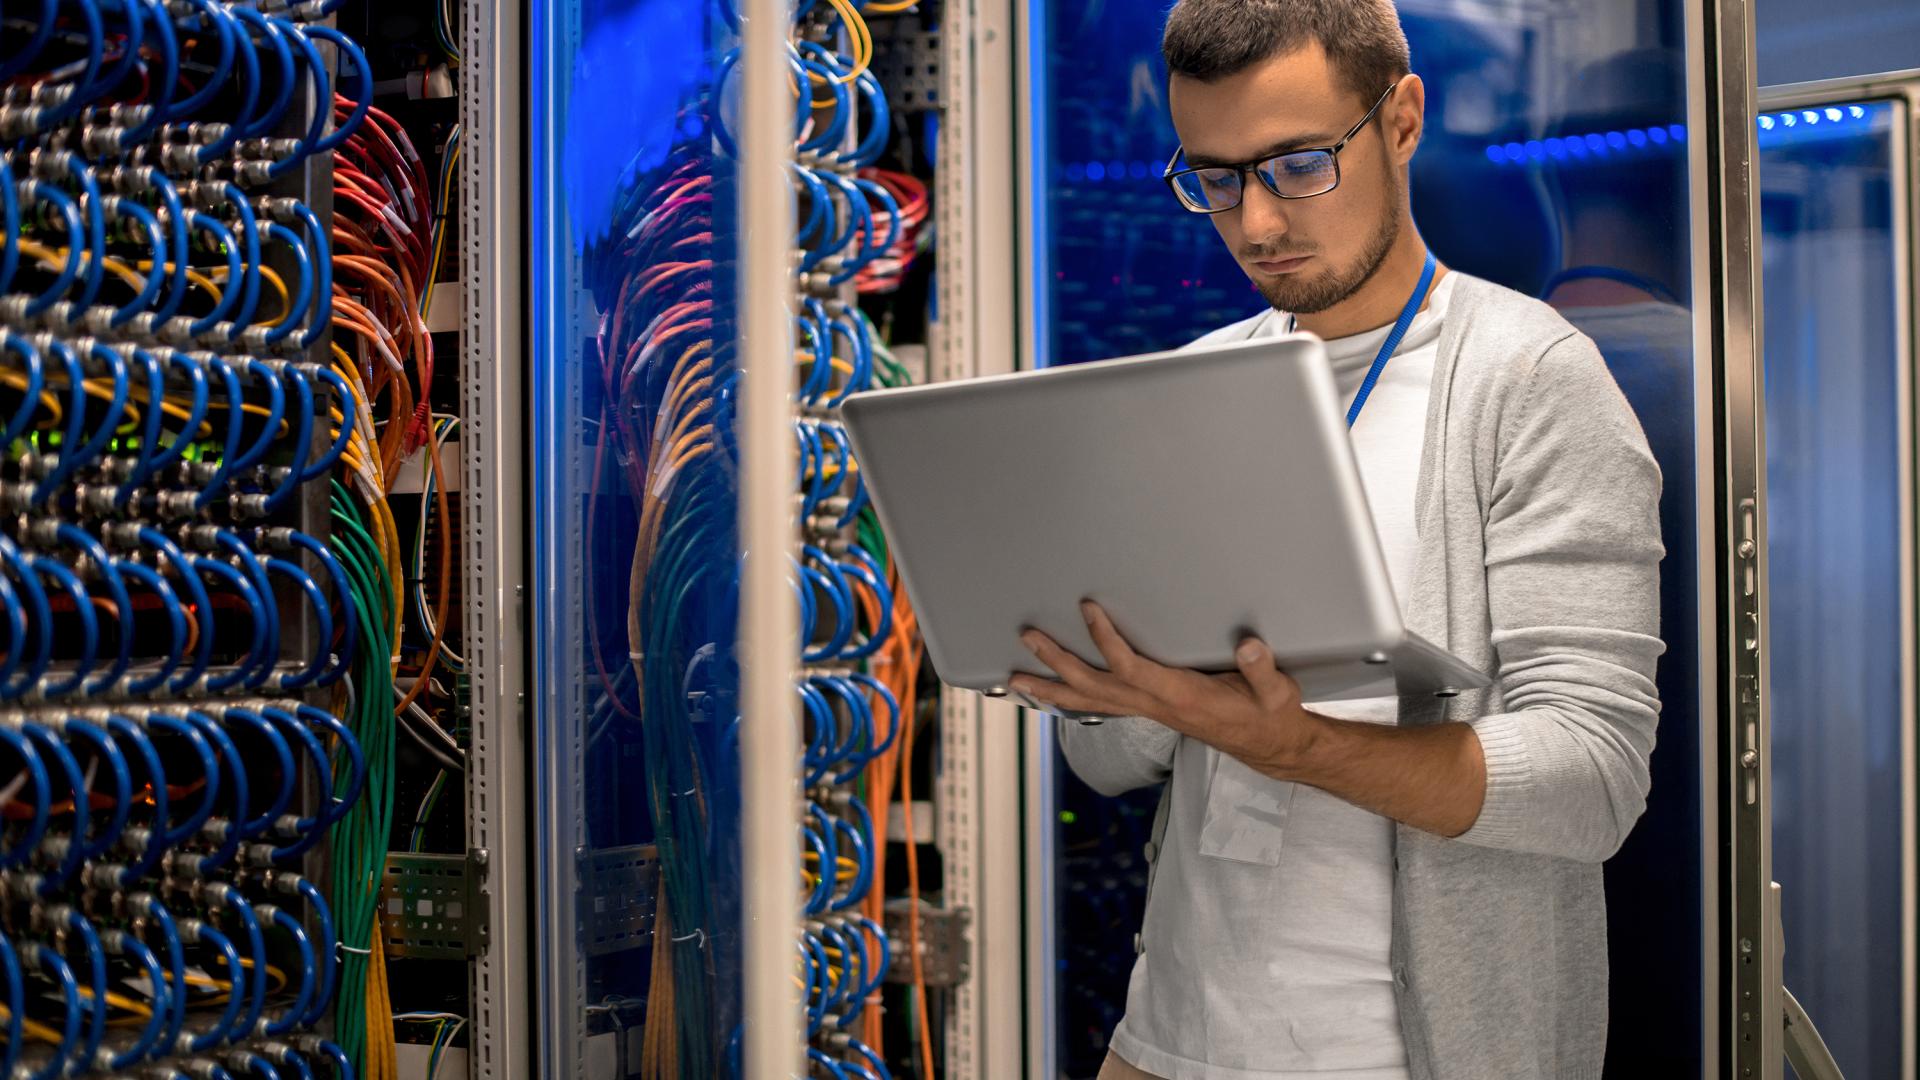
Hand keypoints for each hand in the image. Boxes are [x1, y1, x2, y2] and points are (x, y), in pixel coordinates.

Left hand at [1011, 601, 1324, 777]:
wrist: (1269, 746)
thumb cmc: (1270, 715)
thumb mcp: (1277, 693)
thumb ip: (1262, 670)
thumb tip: (1249, 645)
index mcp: (1180, 697)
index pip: (1130, 668)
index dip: (1106, 640)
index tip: (1087, 608)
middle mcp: (1156, 707)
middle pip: (1094, 687)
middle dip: (1057, 663)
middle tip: (1027, 638)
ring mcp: (1148, 712)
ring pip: (1089, 702)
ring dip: (1051, 688)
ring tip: (1014, 677)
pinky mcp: (1149, 711)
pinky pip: (1100, 706)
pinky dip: (1069, 698)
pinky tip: (1050, 692)